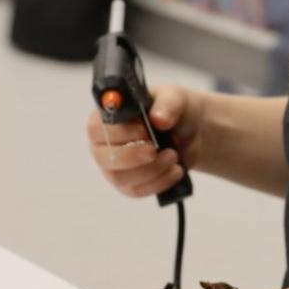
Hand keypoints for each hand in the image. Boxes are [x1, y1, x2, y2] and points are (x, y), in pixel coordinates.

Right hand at [86, 85, 201, 197]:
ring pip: (121, 178)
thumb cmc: (172, 110)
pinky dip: (158, 183)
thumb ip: (168, 103)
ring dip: (151, 170)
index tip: (144, 130)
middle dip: (132, 156)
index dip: (119, 133)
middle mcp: (105, 142)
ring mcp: (115, 166)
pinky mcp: (129, 184)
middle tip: (156, 150)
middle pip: (103, 157)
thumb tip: (158, 119)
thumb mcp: (175, 98)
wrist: (191, 133)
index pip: (97, 128)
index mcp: (108, 115)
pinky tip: (175, 171)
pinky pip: (136, 190)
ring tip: (174, 156)